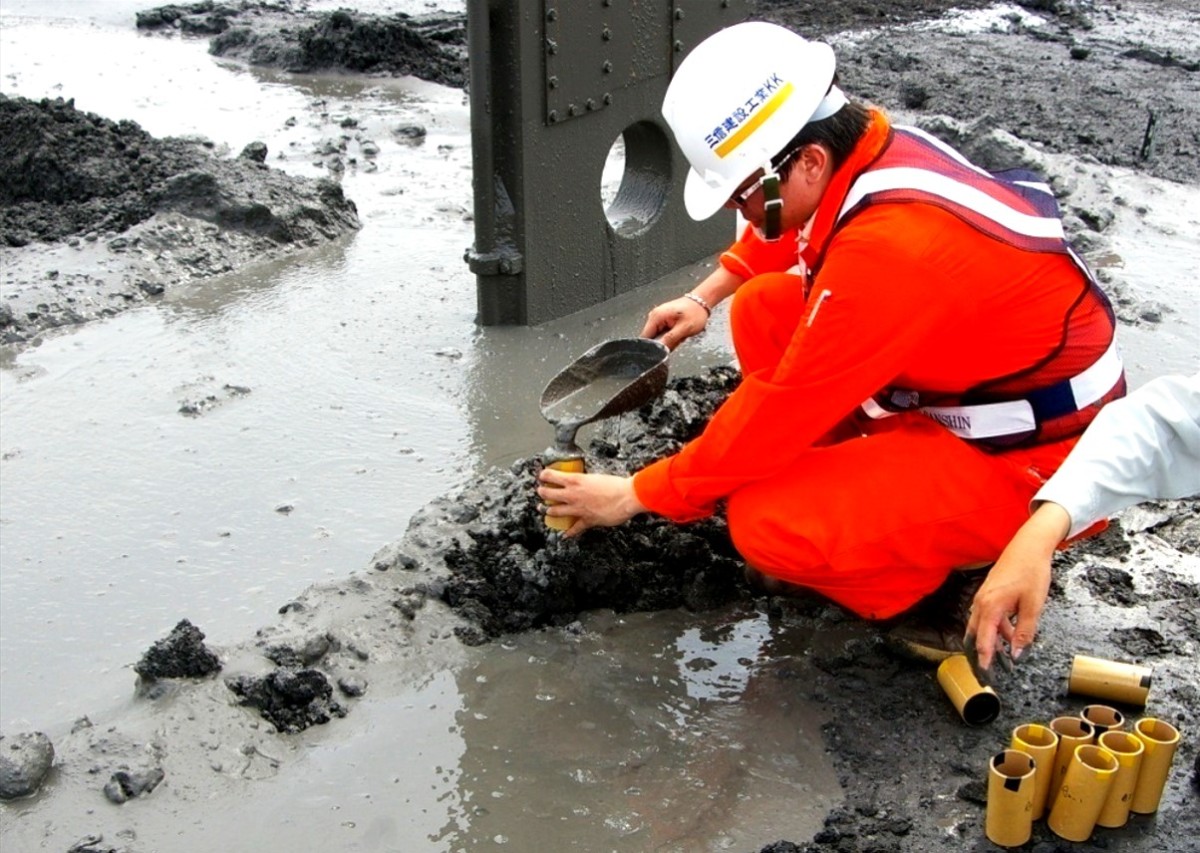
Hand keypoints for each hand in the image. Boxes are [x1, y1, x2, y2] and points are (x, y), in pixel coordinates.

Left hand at [536, 468, 645, 536]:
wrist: (627, 496)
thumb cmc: (616, 485)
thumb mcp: (595, 477)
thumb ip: (584, 481)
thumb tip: (580, 482)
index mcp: (575, 480)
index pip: (551, 476)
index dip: (544, 476)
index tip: (542, 476)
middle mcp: (572, 494)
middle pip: (547, 494)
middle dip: (542, 493)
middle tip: (541, 492)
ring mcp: (578, 508)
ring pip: (554, 511)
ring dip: (548, 511)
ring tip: (545, 510)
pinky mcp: (586, 520)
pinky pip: (574, 528)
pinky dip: (569, 533)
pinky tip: (565, 535)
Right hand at [640, 296, 707, 350]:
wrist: (701, 302)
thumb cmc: (695, 312)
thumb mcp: (684, 328)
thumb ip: (670, 340)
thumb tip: (659, 350)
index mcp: (656, 317)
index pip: (644, 338)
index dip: (652, 348)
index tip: (662, 351)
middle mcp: (654, 316)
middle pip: (651, 339)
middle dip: (663, 343)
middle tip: (677, 339)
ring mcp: (658, 317)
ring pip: (657, 337)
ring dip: (668, 340)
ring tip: (680, 334)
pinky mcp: (662, 320)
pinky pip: (662, 333)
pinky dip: (670, 336)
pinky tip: (679, 332)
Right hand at [965, 502, 1070, 670]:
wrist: (1028, 546)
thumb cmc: (1031, 572)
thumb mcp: (1033, 606)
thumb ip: (1025, 633)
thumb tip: (1017, 655)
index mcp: (990, 607)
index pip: (983, 641)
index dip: (984, 660)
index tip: (985, 677)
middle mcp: (981, 603)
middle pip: (975, 636)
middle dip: (981, 655)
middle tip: (988, 674)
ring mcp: (982, 598)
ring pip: (981, 627)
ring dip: (991, 642)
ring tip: (1006, 658)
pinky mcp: (988, 594)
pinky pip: (986, 617)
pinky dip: (995, 630)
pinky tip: (1009, 635)